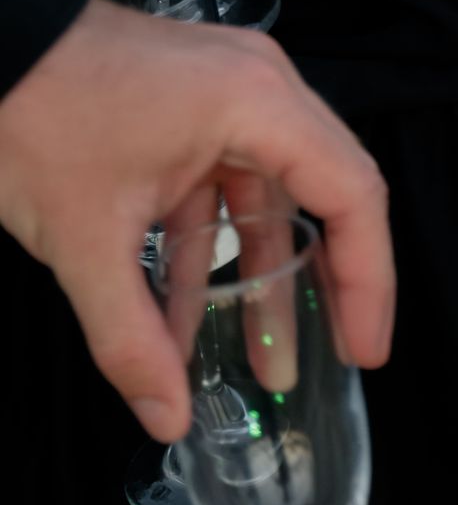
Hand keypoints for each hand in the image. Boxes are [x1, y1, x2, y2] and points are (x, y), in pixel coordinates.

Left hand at [0, 0, 393, 443]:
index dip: (369, 279)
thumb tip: (167, 419)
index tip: (364, 349)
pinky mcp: (196, 100)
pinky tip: (187, 318)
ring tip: (264, 361)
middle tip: (340, 355)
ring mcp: (230, 87)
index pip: (351, 194)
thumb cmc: (40, 122)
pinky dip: (214, 246)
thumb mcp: (86, 242)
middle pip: (327, 190)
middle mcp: (262, 85)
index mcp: (257, 102)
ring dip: (263, 274)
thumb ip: (131, 339)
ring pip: (272, 192)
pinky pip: (226, 180)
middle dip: (329, 282)